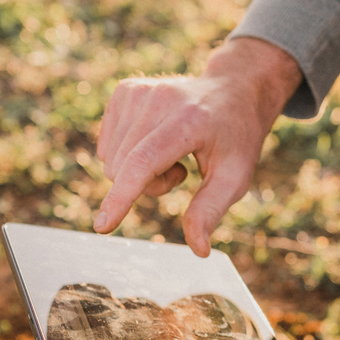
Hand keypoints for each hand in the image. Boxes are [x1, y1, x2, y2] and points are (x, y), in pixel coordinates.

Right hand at [94, 37, 302, 255]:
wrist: (234, 91)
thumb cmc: (236, 139)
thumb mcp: (235, 177)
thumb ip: (211, 211)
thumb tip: (199, 250)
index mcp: (189, 121)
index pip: (143, 162)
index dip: (122, 197)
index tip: (103, 226)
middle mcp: (160, 99)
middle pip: (123, 169)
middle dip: (147, 186)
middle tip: (181, 171)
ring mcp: (140, 90)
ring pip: (111, 160)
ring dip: (137, 171)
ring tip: (172, 154)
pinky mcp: (126, 90)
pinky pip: (107, 145)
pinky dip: (126, 153)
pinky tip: (155, 140)